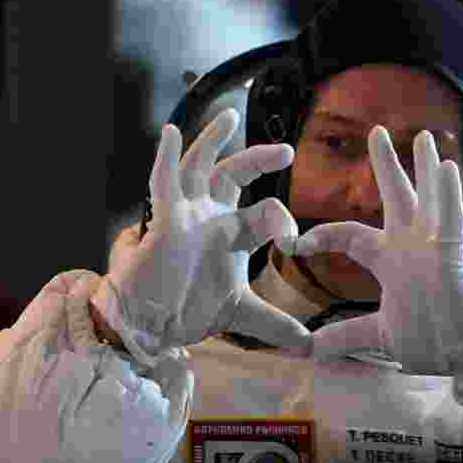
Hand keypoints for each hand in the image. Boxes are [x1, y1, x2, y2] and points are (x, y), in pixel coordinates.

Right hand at [100, 108, 310, 359]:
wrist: (152, 326)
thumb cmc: (190, 310)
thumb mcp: (242, 314)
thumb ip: (276, 324)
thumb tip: (311, 347)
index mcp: (231, 233)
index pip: (264, 213)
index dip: (283, 221)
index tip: (294, 241)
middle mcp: (210, 217)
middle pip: (235, 175)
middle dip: (259, 159)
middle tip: (287, 150)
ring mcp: (185, 215)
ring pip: (200, 166)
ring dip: (214, 140)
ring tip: (231, 116)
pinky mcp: (163, 220)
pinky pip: (162, 181)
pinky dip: (166, 157)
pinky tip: (171, 133)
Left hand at [287, 126, 462, 373]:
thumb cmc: (429, 340)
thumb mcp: (379, 336)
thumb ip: (347, 335)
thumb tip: (310, 349)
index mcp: (391, 260)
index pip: (350, 236)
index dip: (322, 236)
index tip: (294, 244)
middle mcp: (411, 246)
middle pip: (396, 197)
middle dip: (387, 164)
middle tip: (376, 131)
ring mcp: (433, 249)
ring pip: (428, 199)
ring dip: (425, 167)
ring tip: (423, 137)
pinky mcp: (453, 257)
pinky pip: (452, 220)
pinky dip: (448, 195)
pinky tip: (447, 167)